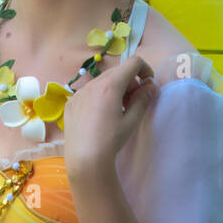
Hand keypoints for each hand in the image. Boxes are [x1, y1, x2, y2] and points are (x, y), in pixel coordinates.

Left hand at [62, 54, 156, 179]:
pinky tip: (100, 116)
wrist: (85, 159)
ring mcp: (79, 92)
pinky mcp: (71, 102)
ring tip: (117, 110)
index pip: (133, 62)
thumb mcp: (131, 120)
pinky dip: (99, 96)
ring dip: (114, 88)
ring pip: (102, 81)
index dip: (145, 69)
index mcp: (110, 85)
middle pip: (117, 72)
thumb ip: (143, 99)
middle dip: (130, 82)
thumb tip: (151, 86)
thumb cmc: (111, 140)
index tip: (148, 85)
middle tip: (134, 102)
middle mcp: (92, 84)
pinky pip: (89, 91)